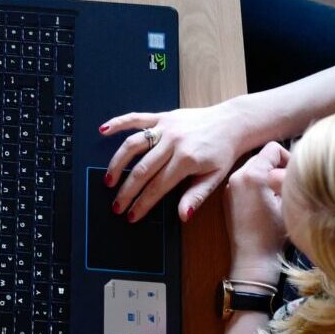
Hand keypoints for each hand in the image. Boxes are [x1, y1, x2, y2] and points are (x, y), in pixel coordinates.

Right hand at [100, 100, 255, 223]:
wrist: (231, 122)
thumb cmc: (223, 152)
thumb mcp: (215, 178)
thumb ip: (196, 196)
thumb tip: (182, 216)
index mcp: (186, 160)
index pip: (157, 187)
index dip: (142, 203)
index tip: (131, 216)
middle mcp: (173, 142)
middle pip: (142, 170)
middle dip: (127, 191)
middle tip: (116, 206)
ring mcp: (165, 127)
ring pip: (133, 145)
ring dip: (117, 163)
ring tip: (108, 181)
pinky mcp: (162, 117)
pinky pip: (137, 118)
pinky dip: (119, 122)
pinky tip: (103, 130)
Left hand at [224, 143, 291, 270]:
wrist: (253, 259)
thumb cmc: (274, 234)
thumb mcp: (289, 202)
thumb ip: (288, 180)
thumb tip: (292, 170)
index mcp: (252, 174)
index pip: (273, 149)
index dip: (288, 158)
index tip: (294, 175)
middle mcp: (237, 176)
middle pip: (262, 157)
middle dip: (277, 167)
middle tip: (289, 186)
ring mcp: (230, 187)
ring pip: (253, 169)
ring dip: (266, 176)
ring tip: (278, 196)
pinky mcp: (228, 198)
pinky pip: (245, 181)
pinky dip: (257, 185)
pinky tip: (266, 203)